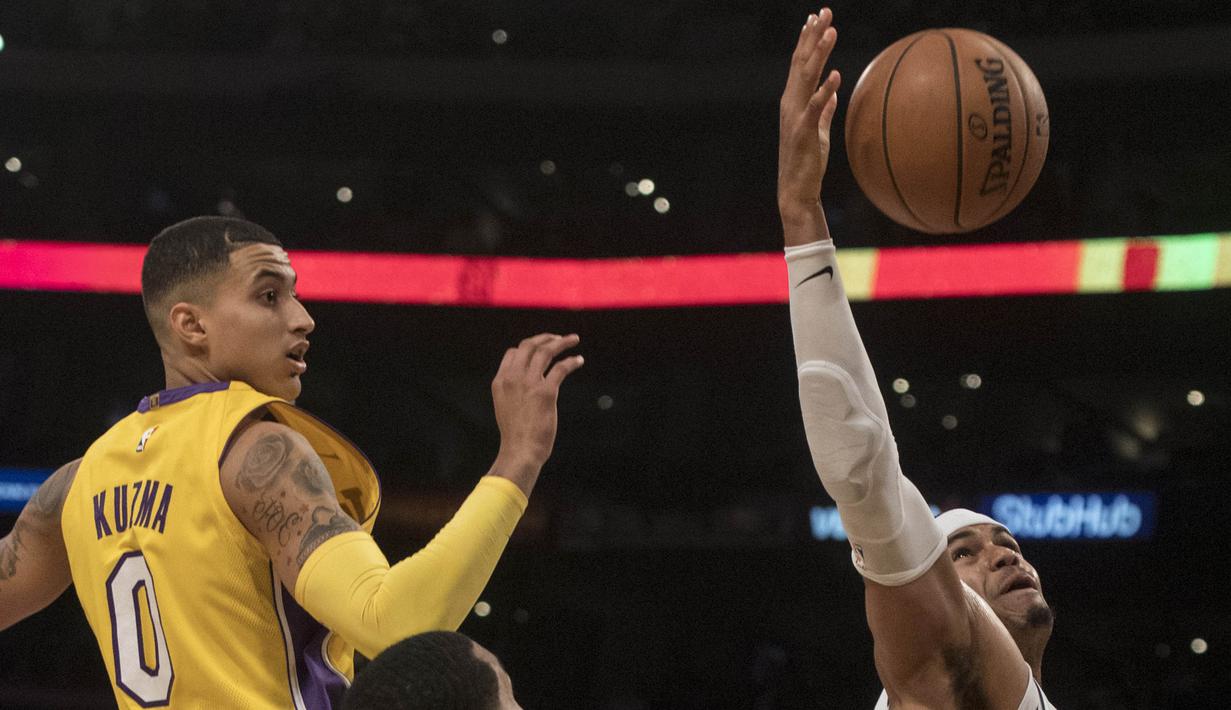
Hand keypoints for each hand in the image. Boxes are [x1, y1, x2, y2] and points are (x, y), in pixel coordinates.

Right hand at [488, 333, 583, 495]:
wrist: (520, 451)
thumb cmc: (516, 435)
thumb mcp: (506, 407)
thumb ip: (513, 391)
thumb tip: (526, 386)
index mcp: (500, 381)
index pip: (513, 352)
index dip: (528, 347)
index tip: (542, 348)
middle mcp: (512, 378)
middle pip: (529, 345)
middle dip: (545, 337)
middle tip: (559, 338)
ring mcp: (529, 383)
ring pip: (546, 351)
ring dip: (561, 342)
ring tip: (574, 339)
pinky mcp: (546, 392)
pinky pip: (561, 368)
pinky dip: (572, 361)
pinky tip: (579, 360)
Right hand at [778, 8, 840, 227]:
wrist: (796, 190)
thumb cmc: (807, 162)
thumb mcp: (819, 131)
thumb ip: (824, 110)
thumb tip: (833, 92)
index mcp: (793, 101)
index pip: (799, 64)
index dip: (807, 40)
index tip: (816, 17)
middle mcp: (790, 104)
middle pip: (801, 63)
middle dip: (812, 36)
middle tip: (823, 11)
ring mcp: (795, 117)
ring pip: (806, 78)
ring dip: (819, 54)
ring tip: (831, 31)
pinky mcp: (804, 132)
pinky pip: (815, 107)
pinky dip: (825, 90)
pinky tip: (836, 75)